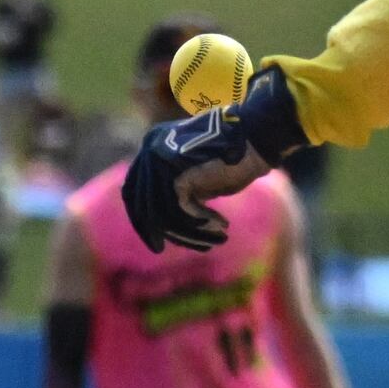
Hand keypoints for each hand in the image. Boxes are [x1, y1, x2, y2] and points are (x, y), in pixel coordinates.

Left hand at [119, 65, 307, 252]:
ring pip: (165, 214)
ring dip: (193, 232)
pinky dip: (201, 220)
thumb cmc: (235, 157)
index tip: (159, 245)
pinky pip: (182, 210)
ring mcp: (160, 163)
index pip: (135, 193)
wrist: (254, 138)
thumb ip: (180, 191)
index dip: (145, 224)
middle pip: (147, 209)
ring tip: (218, 239)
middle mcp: (150, 153)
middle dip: (173, 235)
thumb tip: (166, 224)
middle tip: (197, 248)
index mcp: (152, 150)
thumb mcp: (200, 176)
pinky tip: (221, 224)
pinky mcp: (177, 175)